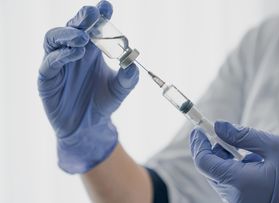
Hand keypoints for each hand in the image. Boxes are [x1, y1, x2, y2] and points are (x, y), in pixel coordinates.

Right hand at [38, 1, 138, 173]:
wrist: (89, 126)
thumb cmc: (103, 103)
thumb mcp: (120, 90)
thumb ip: (128, 78)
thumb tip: (133, 64)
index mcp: (92, 50)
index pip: (94, 27)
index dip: (99, 15)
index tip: (107, 7)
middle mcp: (74, 52)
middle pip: (73, 26)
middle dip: (82, 18)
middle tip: (93, 14)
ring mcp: (59, 63)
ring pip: (54, 38)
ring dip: (69, 34)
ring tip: (83, 37)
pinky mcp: (47, 78)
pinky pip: (50, 61)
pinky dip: (61, 55)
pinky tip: (76, 54)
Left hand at [190, 121, 278, 202]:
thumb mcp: (274, 146)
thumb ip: (242, 135)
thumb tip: (218, 126)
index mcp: (241, 184)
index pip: (204, 163)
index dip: (198, 144)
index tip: (198, 129)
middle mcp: (236, 199)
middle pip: (210, 169)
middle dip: (213, 149)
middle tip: (222, 132)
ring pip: (220, 176)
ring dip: (226, 159)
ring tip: (251, 153)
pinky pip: (231, 185)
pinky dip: (234, 170)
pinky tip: (254, 164)